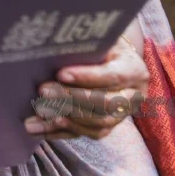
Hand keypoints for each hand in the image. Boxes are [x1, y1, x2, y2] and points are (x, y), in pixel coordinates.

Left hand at [24, 36, 148, 140]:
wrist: (111, 60)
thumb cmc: (100, 47)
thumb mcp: (98, 41)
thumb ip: (84, 47)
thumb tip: (54, 49)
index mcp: (133, 69)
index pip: (112, 76)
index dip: (86, 77)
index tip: (60, 73)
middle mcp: (133, 95)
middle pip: (105, 103)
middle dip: (72, 98)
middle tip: (43, 91)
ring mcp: (122, 114)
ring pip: (98, 123)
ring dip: (66, 118)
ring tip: (41, 111)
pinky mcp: (109, 126)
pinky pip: (87, 133)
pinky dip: (63, 131)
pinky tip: (41, 125)